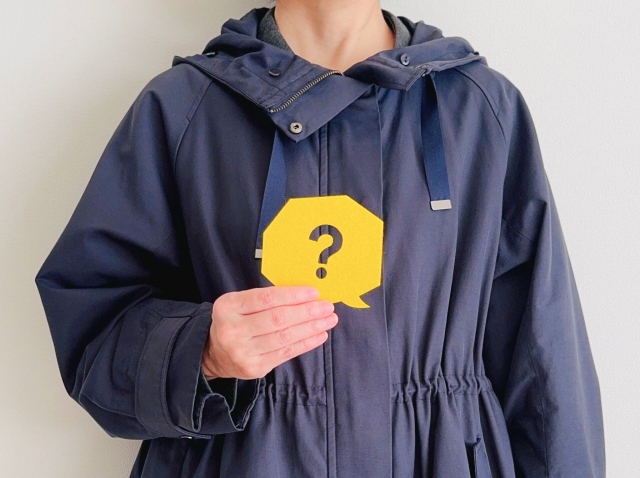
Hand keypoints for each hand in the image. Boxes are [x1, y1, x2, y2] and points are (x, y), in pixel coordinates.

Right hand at [201, 286, 337, 379]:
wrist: (214, 353)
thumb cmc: (235, 321)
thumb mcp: (240, 303)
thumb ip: (267, 299)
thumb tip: (305, 295)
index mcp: (228, 307)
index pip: (266, 298)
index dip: (292, 295)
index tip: (313, 293)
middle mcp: (233, 330)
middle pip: (277, 319)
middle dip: (307, 312)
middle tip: (327, 307)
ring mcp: (243, 352)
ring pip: (284, 337)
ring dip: (311, 328)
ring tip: (328, 320)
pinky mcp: (254, 368)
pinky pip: (286, 354)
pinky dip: (306, 343)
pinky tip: (319, 335)